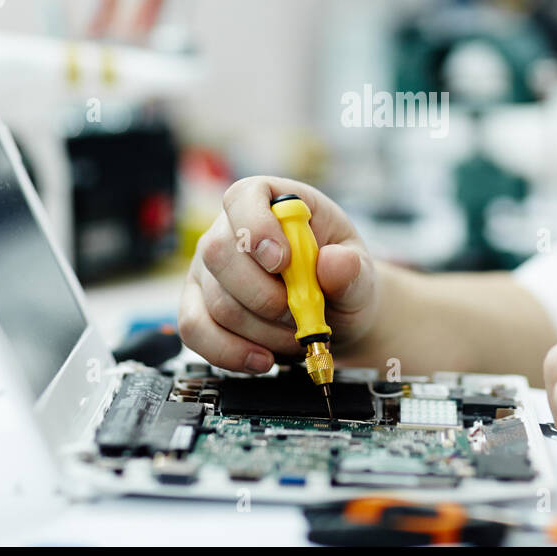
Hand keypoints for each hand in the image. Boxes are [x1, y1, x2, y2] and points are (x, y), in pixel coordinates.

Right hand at [178, 176, 378, 373]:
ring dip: (263, 330)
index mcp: (271, 202)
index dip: (256, 226)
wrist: (333, 317)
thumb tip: (335, 263)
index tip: (282, 261)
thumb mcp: (359, 271)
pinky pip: (196, 331)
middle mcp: (229, 230)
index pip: (243, 196)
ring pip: (216, 301)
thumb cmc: (340, 281)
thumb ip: (351, 268)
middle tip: (300, 312)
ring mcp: (207, 269)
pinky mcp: (196, 306)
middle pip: (218, 252)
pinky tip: (263, 358)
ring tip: (295, 334)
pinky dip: (232, 353)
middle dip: (265, 295)